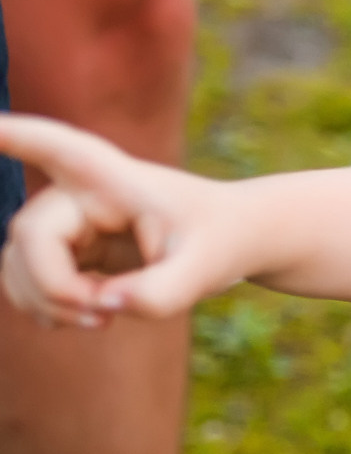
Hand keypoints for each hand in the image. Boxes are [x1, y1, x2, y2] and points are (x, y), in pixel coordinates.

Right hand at [0, 114, 242, 327]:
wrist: (227, 241)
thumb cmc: (218, 241)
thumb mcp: (205, 270)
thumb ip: (161, 293)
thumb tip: (104, 305)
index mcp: (111, 177)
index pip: (55, 146)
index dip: (12, 134)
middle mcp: (77, 190)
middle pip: (29, 237)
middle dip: (56, 288)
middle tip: (105, 317)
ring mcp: (65, 218)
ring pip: (16, 263)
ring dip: (48, 303)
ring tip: (103, 320)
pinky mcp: (64, 246)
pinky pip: (24, 278)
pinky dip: (44, 306)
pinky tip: (83, 318)